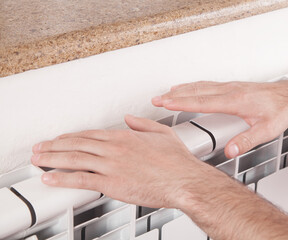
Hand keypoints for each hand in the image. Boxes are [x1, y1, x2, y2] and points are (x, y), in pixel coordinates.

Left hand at [30, 115, 219, 208]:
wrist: (185, 181)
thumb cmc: (177, 162)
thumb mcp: (163, 134)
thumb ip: (143, 124)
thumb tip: (130, 118)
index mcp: (126, 136)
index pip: (91, 134)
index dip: (72, 136)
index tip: (61, 138)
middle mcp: (115, 148)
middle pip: (77, 144)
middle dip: (54, 145)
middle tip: (40, 147)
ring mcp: (112, 165)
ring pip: (74, 159)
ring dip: (52, 159)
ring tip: (38, 159)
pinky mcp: (112, 183)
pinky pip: (81, 180)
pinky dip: (62, 179)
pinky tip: (50, 178)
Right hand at [152, 78, 287, 157]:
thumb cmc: (281, 111)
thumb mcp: (267, 130)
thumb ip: (246, 141)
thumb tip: (229, 151)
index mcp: (236, 101)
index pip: (202, 102)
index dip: (181, 103)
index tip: (165, 102)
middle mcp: (231, 91)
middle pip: (196, 92)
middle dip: (174, 95)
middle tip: (156, 99)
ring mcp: (232, 87)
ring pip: (201, 86)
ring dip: (182, 89)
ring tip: (166, 93)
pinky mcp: (234, 87)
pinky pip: (208, 85)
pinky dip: (194, 86)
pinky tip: (190, 88)